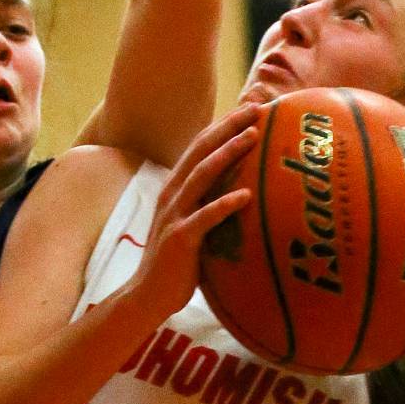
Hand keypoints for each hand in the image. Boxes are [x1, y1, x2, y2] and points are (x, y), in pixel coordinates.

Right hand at [128, 104, 260, 318]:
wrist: (147, 295)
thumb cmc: (178, 263)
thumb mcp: (193, 226)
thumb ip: (210, 206)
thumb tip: (245, 194)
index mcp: (176, 189)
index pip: (200, 148)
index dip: (223, 126)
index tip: (250, 108)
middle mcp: (172, 195)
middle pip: (201, 151)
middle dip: (228, 127)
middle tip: (256, 108)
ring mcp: (174, 215)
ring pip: (202, 175)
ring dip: (228, 153)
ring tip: (254, 136)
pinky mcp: (180, 239)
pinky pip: (205, 218)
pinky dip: (225, 204)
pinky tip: (246, 195)